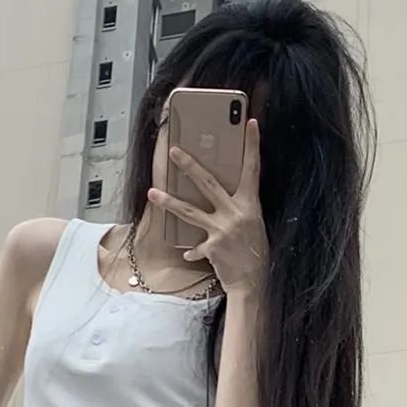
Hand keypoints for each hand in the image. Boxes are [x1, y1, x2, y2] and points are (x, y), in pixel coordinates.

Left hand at [149, 116, 267, 294]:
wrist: (253, 282)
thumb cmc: (254, 252)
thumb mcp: (252, 223)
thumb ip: (238, 207)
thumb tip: (223, 194)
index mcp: (250, 204)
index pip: (252, 169)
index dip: (252, 146)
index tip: (251, 124)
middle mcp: (235, 213)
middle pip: (208, 183)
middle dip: (189, 165)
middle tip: (174, 150)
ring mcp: (222, 229)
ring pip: (189, 211)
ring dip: (168, 201)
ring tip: (152, 193)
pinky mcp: (212, 247)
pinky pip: (196, 246)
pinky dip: (193, 250)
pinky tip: (188, 253)